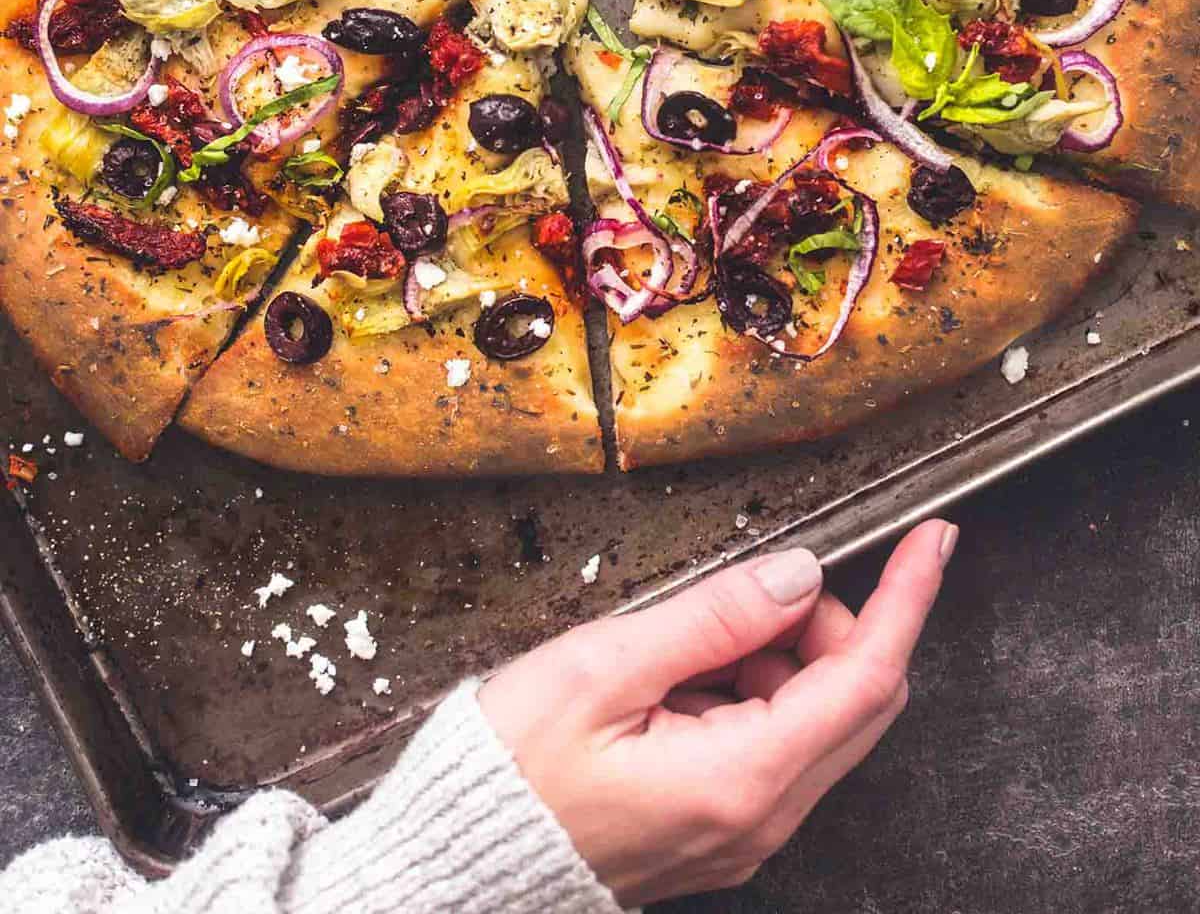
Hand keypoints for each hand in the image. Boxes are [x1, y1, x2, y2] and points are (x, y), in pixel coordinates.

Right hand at [480, 518, 955, 905]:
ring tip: (688, 640)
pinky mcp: (721, 825)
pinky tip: (682, 675)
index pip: (864, 678)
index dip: (905, 600)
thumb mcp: (604, 667)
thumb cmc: (510, 772)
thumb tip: (796, 575)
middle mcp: (759, 818)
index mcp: (740, 780)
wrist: (454, 861)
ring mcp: (743, 829)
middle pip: (855, 700)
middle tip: (758, 584)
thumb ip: (712, 617)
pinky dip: (752, 688)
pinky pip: (774, 742)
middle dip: (831, 623)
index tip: (931, 542)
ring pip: (817, 719)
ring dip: (784, 655)